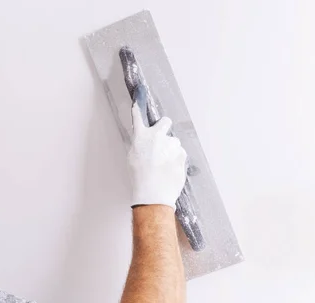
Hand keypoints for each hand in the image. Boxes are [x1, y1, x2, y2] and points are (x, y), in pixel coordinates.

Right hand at [127, 93, 187, 209]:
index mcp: (141, 137)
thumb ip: (140, 146)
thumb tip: (144, 143)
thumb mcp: (132, 159)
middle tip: (162, 141)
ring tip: (164, 165)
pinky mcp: (182, 154)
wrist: (153, 193)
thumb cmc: (140, 178)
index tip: (139, 97)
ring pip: (174, 142)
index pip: (138, 117)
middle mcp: (157, 137)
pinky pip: (180, 154)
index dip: (138, 107)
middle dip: (165, 127)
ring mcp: (171, 145)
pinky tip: (170, 169)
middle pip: (165, 122)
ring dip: (171, 149)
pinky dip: (177, 159)